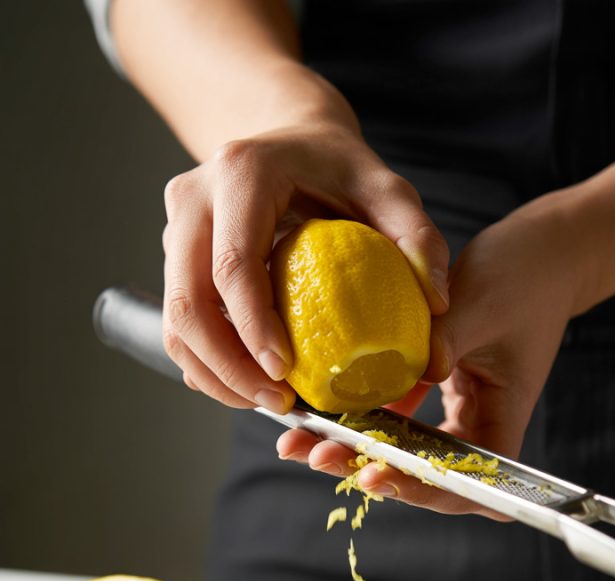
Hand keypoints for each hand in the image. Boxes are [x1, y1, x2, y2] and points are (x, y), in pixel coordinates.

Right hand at [161, 118, 449, 410]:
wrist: (290, 140)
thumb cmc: (342, 169)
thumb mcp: (389, 188)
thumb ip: (417, 237)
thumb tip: (437, 303)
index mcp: (241, 174)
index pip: (233, 265)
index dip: (253, 328)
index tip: (284, 374)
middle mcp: (194, 198)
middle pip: (188, 302)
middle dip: (228, 367)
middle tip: (278, 403)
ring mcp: (176, 228)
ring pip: (175, 320)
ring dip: (214, 374)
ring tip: (267, 403)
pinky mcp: (174, 257)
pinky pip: (178, 324)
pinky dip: (208, 364)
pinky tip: (249, 386)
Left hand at [277, 190, 590, 516]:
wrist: (543, 251)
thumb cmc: (527, 275)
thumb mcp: (481, 304)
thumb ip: (446, 340)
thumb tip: (416, 372)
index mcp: (502, 418)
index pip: (470, 481)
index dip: (429, 492)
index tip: (383, 476)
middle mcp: (478, 424)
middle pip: (429, 475)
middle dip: (375, 473)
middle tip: (322, 458)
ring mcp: (455, 409)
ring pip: (406, 449)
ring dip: (359, 451)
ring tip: (307, 445)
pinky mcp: (435, 385)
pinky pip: (396, 415)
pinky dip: (362, 417)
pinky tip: (320, 413)